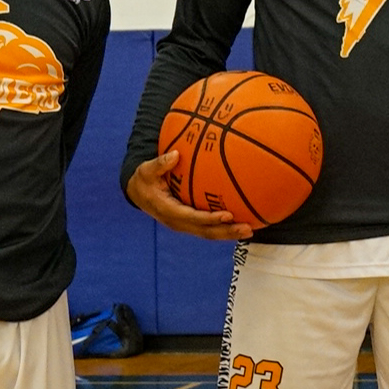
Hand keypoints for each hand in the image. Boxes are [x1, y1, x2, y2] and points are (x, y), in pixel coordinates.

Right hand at [125, 151, 253, 240]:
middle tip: (247, 228)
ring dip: (229, 233)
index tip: (228, 215)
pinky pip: (209, 228)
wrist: (139, 193)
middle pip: (205, 231)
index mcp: (168, 211)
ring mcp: (185, 225)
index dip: (210, 219)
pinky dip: (225, 228)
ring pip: (209, 233)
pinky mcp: (190, 224)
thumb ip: (160, 164)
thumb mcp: (147, 170)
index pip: (192, 218)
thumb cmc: (145, 179)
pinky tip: (242, 222)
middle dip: (226, 232)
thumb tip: (175, 154)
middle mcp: (178, 222)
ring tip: (249, 229)